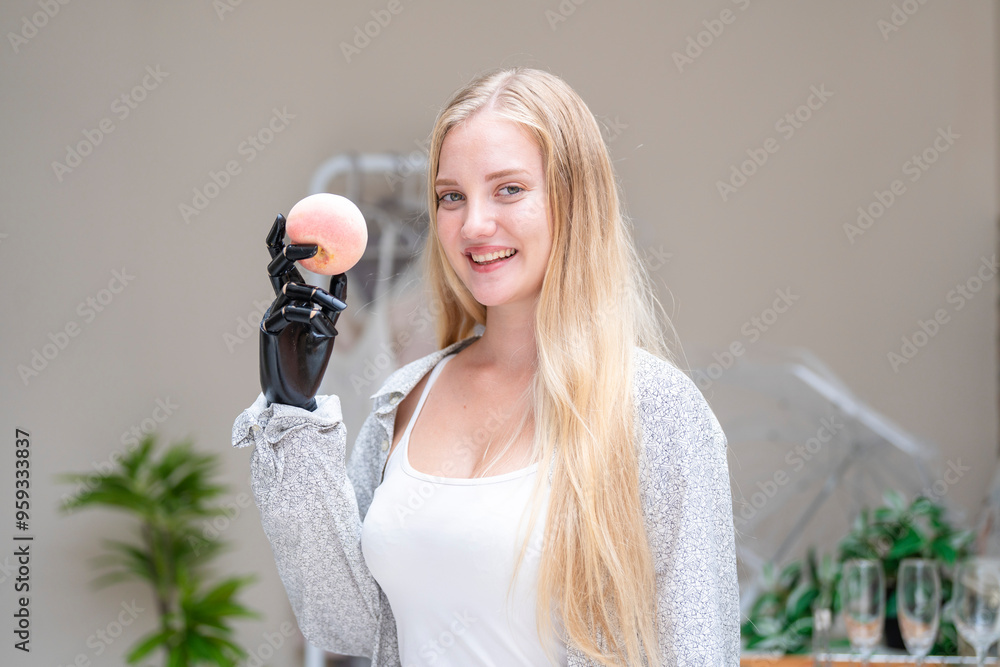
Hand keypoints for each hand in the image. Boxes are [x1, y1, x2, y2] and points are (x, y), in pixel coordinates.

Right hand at [259, 213, 346, 409]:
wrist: (300, 392)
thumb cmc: (312, 360)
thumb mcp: (329, 326)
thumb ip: (333, 301)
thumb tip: (344, 271)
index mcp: (290, 299)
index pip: (283, 263)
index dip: (279, 239)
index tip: (282, 216)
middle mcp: (277, 304)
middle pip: (277, 267)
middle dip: (290, 248)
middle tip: (311, 242)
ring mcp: (271, 317)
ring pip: (291, 291)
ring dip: (319, 297)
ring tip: (337, 311)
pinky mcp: (269, 332)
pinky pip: (289, 314)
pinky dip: (311, 318)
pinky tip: (325, 328)